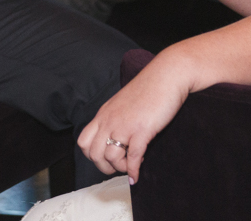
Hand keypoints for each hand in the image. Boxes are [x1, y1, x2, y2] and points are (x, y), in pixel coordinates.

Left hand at [76, 57, 190, 181]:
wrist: (167, 76)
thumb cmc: (149, 89)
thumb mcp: (123, 103)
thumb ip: (116, 118)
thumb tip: (117, 137)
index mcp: (104, 114)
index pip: (83, 141)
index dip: (92, 155)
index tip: (107, 157)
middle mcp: (110, 120)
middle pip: (93, 154)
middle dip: (105, 166)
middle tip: (119, 165)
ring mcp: (124, 125)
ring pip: (110, 158)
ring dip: (121, 168)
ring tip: (132, 164)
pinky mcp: (142, 130)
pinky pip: (132, 158)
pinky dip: (133, 171)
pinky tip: (137, 175)